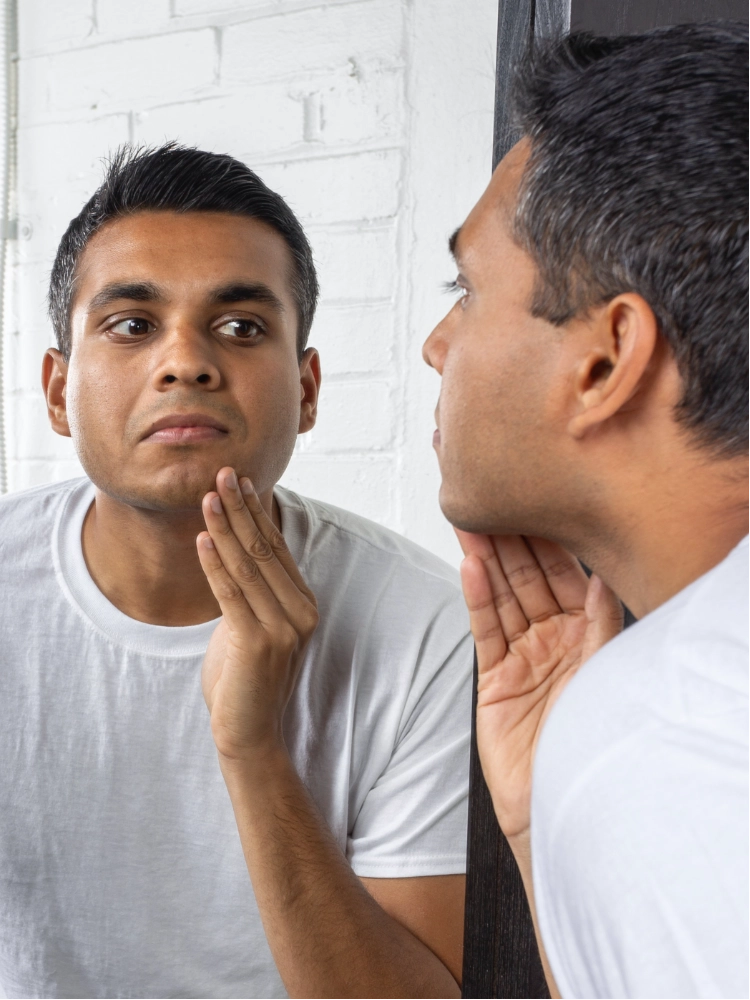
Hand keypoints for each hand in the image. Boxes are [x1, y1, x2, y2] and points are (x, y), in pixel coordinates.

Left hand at [197, 468, 318, 761]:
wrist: (250, 730)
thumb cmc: (244, 678)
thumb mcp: (252, 626)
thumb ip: (252, 592)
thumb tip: (235, 548)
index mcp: (304, 604)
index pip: (278, 547)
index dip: (258, 512)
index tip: (240, 481)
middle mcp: (301, 611)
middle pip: (266, 548)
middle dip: (241, 508)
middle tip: (223, 473)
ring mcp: (284, 627)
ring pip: (249, 565)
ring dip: (225, 526)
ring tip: (208, 497)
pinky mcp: (260, 641)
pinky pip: (232, 593)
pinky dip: (215, 563)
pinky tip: (203, 539)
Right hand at [456, 531, 622, 839]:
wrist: (563, 800)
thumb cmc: (595, 742)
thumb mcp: (607, 671)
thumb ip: (602, 623)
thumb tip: (605, 575)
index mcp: (586, 633)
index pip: (563, 575)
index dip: (547, 539)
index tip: (534, 502)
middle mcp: (554, 639)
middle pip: (526, 579)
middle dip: (509, 540)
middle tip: (491, 500)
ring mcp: (522, 656)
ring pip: (502, 597)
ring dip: (487, 560)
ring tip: (472, 522)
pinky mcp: (495, 677)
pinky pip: (485, 629)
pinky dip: (478, 598)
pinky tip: (471, 567)